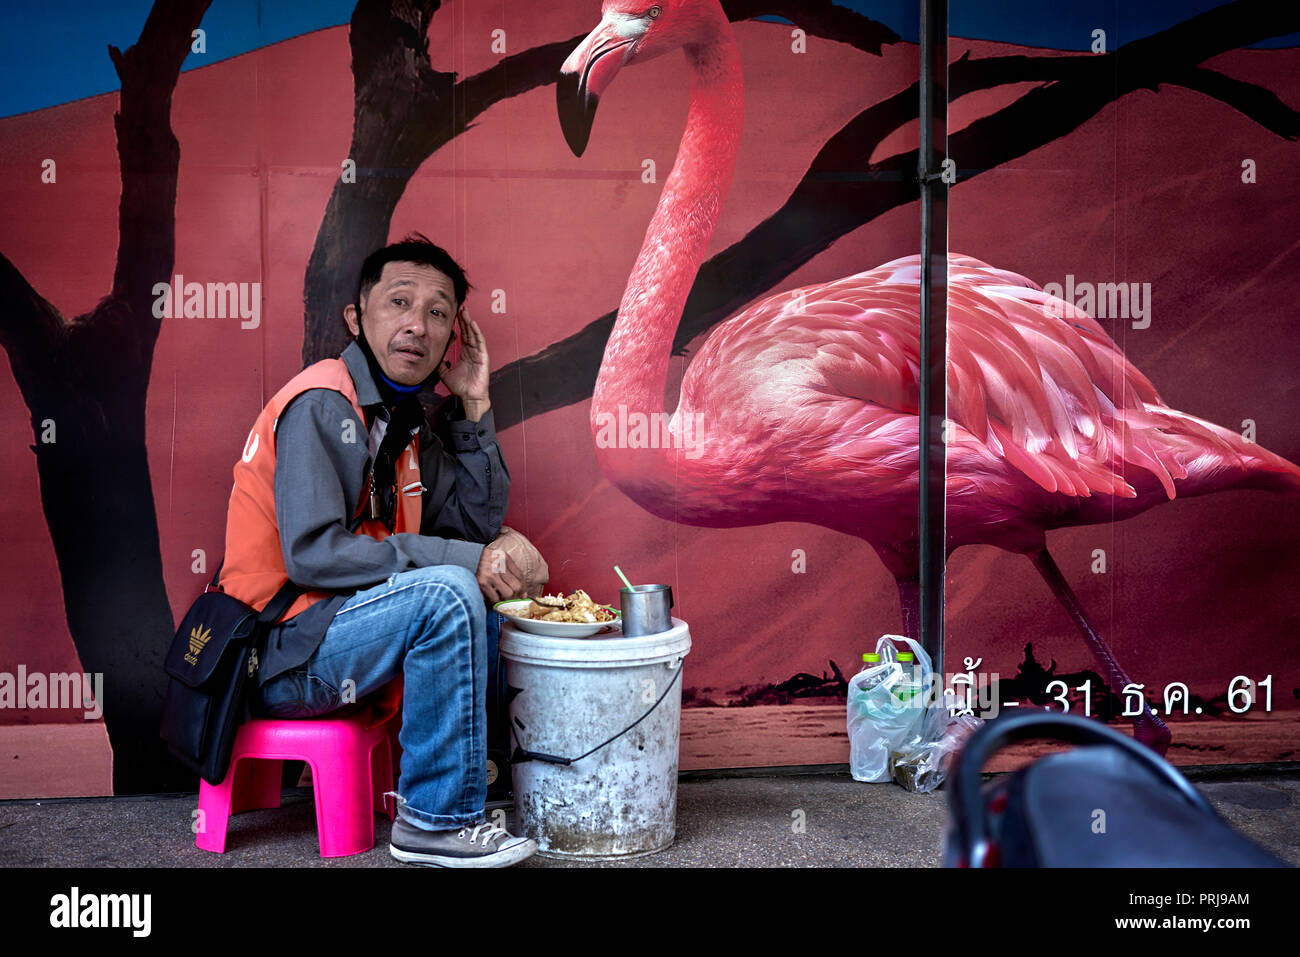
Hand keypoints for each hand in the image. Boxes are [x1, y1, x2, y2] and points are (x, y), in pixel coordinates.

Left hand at [439, 307, 490, 421]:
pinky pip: (480, 343)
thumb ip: (440, 363)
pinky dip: (477, 333)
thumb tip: (434, 355)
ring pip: (474, 334)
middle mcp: (473, 351)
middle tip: (460, 307)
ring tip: (465, 311)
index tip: (453, 315)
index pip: (462, 335)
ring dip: (469, 322)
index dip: (459, 325)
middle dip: (464, 319)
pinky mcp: (483, 358)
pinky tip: (473, 324)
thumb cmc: (461, 387)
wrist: (469, 397)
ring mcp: (479, 353)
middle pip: (468, 331)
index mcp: (466, 353)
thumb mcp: (445, 373)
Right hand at [475, 540, 523, 603]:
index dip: (524, 587)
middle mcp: (499, 566)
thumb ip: (511, 569)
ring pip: (507, 594)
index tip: (523, 593)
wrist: (467, 557)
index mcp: (505, 558)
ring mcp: (490, 575)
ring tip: (503, 598)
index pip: (520, 575)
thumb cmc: (484, 558)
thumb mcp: (499, 557)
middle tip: (515, 598)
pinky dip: (496, 600)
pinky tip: (494, 597)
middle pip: (516, 586)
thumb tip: (522, 589)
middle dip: (517, 594)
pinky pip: (494, 598)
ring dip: (507, 599)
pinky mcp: (482, 583)